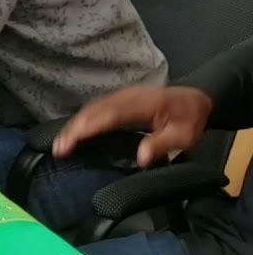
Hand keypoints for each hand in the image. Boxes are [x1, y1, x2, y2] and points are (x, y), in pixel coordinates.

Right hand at [53, 85, 212, 166]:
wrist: (194, 98)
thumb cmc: (188, 119)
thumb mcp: (184, 136)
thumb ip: (161, 144)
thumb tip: (141, 158)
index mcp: (142, 104)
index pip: (110, 114)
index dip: (89, 126)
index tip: (72, 139)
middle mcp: (126, 96)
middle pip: (94, 110)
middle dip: (74, 128)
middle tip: (59, 147)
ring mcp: (120, 95)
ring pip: (91, 108)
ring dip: (74, 124)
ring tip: (60, 143)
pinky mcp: (117, 99)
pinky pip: (94, 107)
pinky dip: (81, 120)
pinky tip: (73, 132)